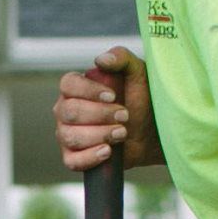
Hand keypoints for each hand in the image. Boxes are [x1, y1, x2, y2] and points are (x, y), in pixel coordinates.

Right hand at [53, 46, 158, 171]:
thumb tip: (101, 60)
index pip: (68, 84)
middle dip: (100, 115)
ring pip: (71, 136)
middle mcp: (65, 110)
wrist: (152, 131)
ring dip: (100, 135)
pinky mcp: (73, 157)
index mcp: (75, 88)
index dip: (89, 91)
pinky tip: (108, 151)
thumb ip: (121, 58)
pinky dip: (90, 157)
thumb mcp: (137, 72)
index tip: (113, 96)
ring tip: (122, 132)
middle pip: (70, 112)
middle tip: (125, 114)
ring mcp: (67, 135)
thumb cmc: (141, 99)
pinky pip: (71, 161)